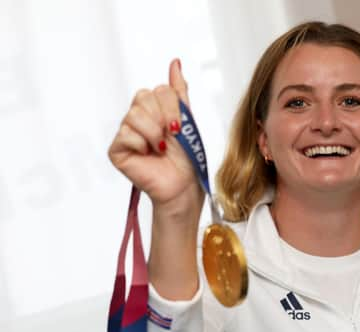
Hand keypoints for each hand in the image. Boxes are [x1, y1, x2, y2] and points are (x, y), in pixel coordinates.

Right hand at [109, 59, 202, 216]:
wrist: (183, 185)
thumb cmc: (187, 157)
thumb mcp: (187, 120)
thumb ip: (179, 92)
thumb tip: (175, 62)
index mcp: (154, 109)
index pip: (158, 90)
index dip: (172, 107)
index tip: (180, 127)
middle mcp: (137, 118)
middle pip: (143, 97)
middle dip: (163, 117)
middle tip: (170, 136)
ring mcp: (126, 133)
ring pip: (134, 115)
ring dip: (154, 133)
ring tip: (161, 148)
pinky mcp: (117, 150)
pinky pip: (125, 134)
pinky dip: (141, 144)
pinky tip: (148, 154)